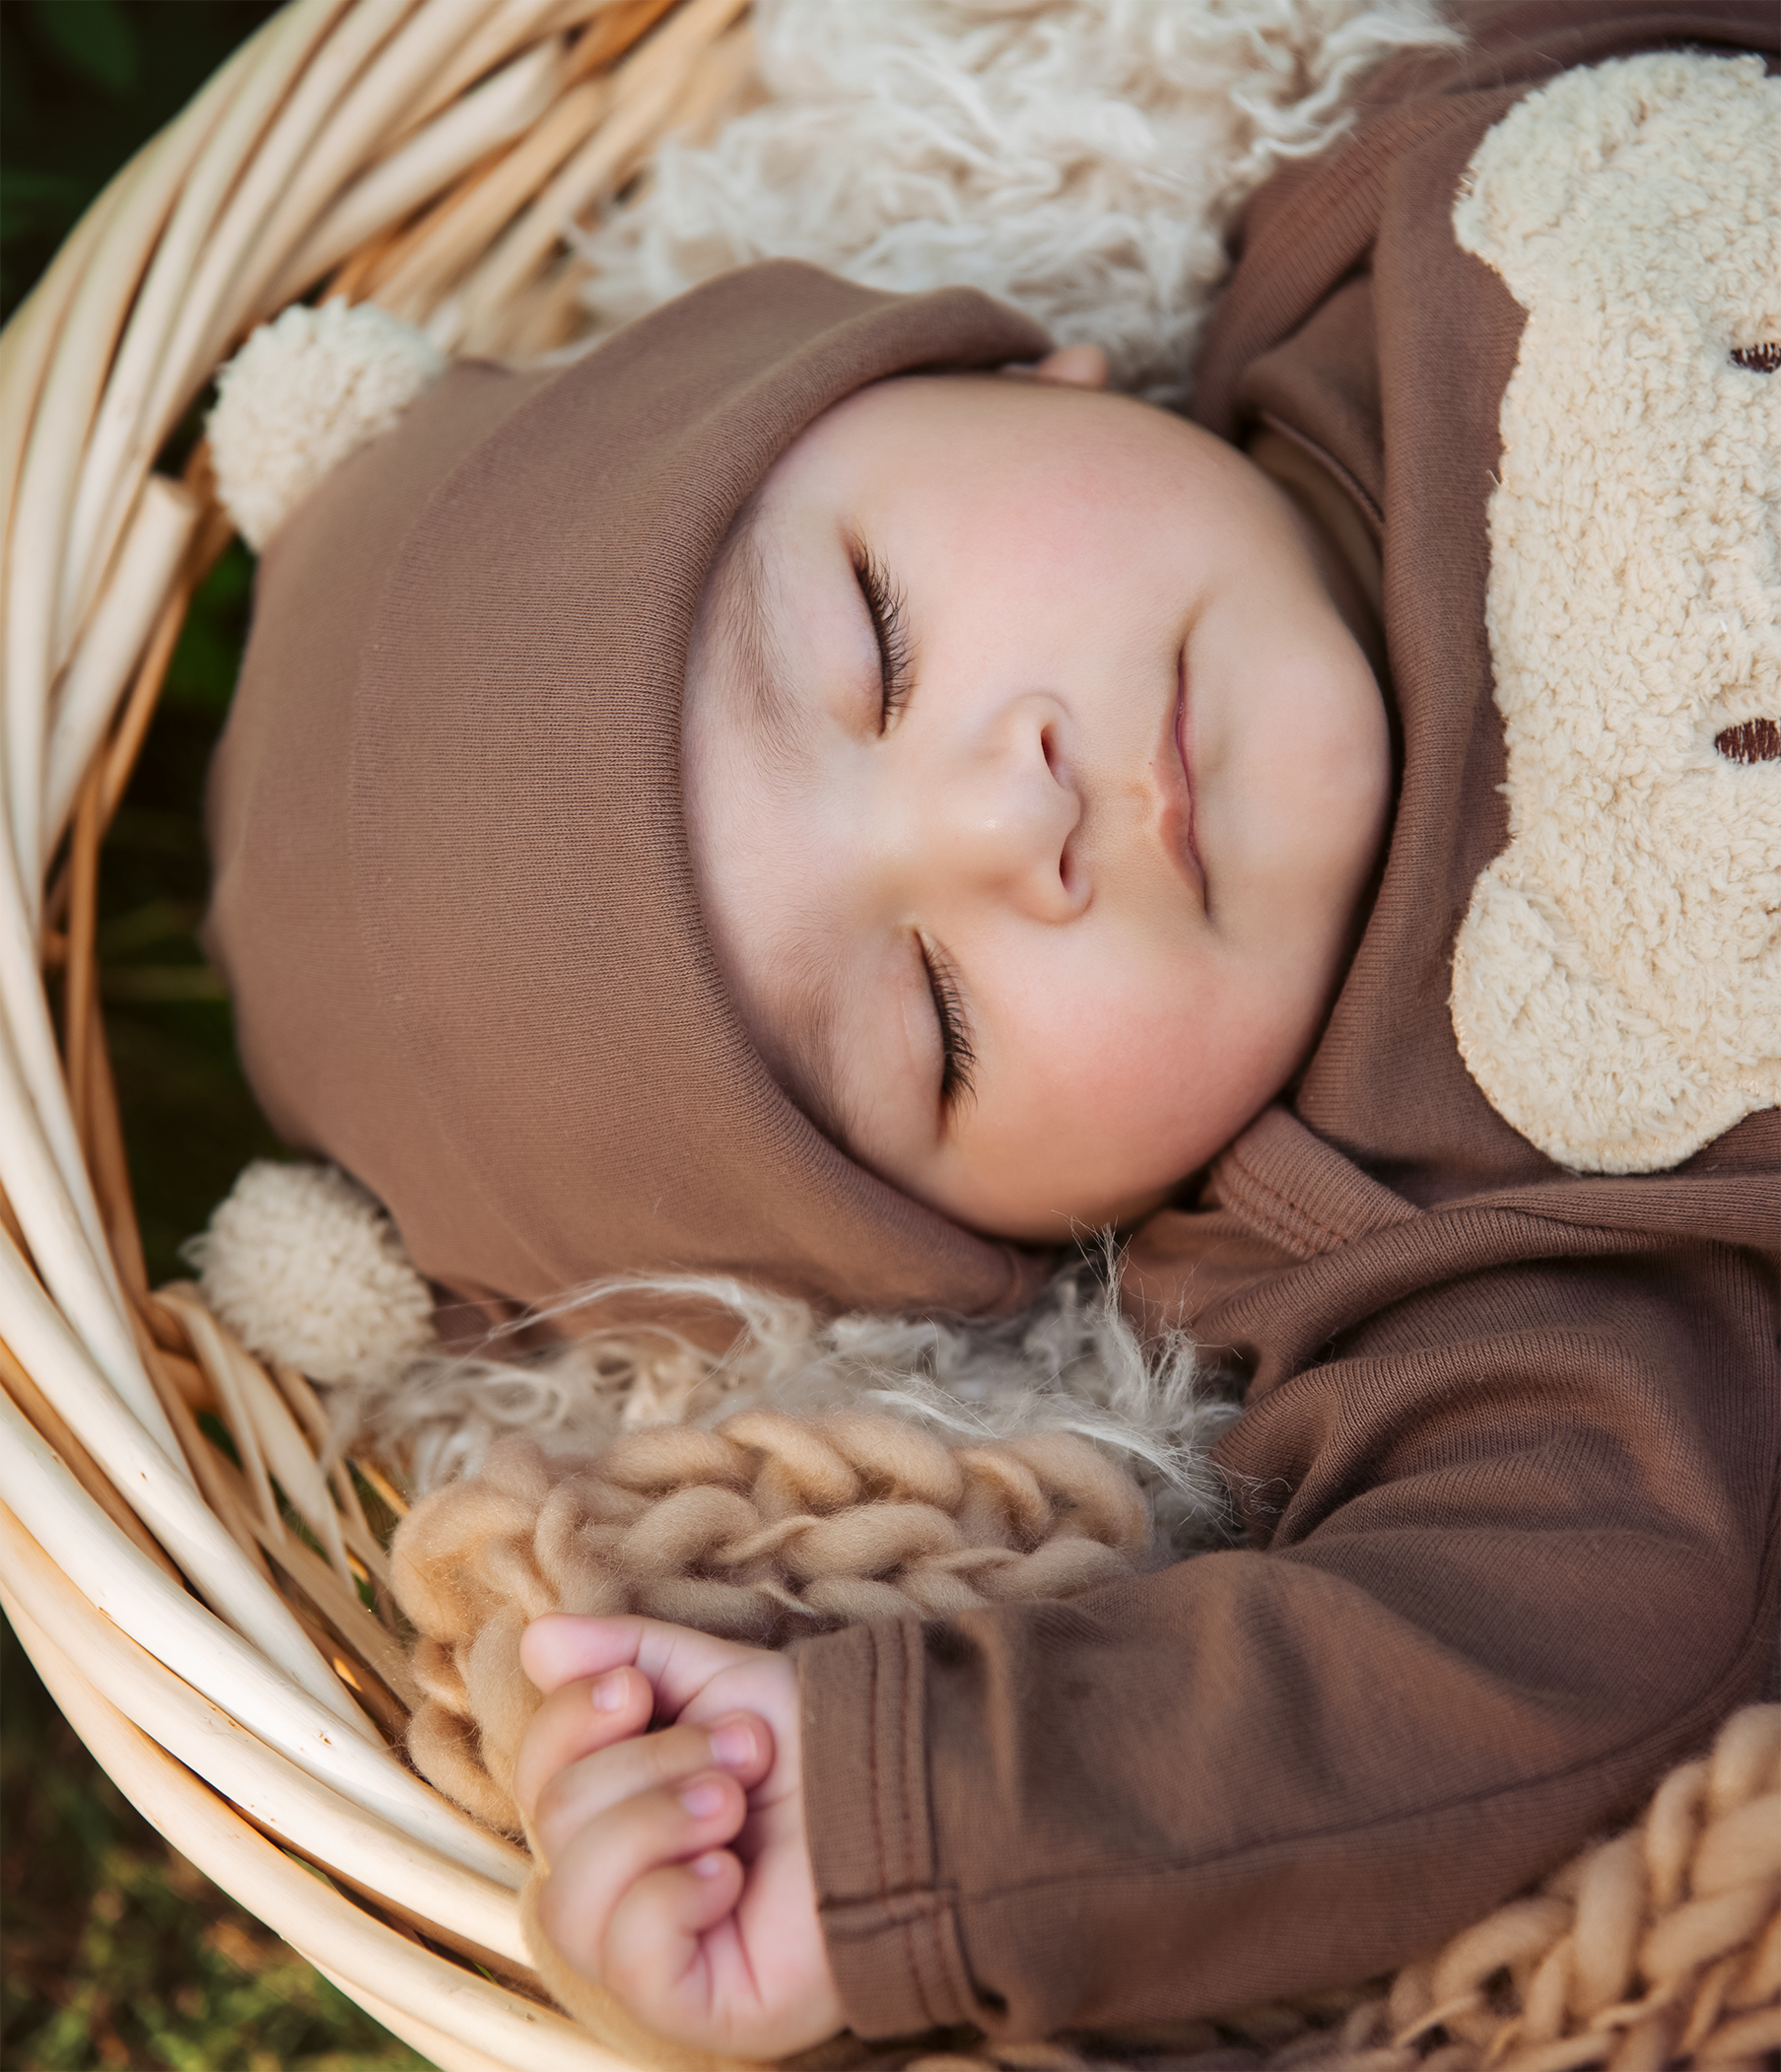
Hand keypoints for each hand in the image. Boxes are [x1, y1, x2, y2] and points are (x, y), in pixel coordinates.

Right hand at [515, 1614, 842, 2058]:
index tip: (637, 1691)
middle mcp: (615, 1883)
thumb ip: (631, 1654)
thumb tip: (539, 1639)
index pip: (536, 1771)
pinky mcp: (683, 2004)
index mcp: (615, 1808)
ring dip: (657, 1824)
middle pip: (554, 1818)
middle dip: (654, 1762)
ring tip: (732, 1806)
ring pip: (569, 1896)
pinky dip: (673, 1896)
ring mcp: (643, 1951)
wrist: (905, 1803)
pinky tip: (729, 1875)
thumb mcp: (722, 1682)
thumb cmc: (817, 1748)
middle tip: (743, 1750)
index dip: (571, 1720)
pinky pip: (625, 1956)